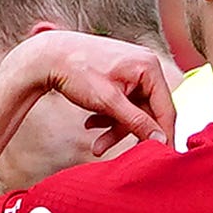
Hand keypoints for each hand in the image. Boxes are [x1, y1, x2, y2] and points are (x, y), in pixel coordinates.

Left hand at [10, 32, 174, 152]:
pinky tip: (90, 123)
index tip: (161, 158)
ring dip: (114, 128)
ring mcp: (132, 71)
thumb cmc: (78, 72)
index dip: (163, 136)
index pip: (166, 109)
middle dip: (128, 133)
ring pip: (132, 110)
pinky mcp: (119, 77)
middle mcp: (145, 66)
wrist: (47, 55)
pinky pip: (122, 103)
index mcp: (150, 67)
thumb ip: (137, 122)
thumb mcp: (109, 102)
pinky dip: (108, 116)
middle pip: (147, 111)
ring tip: (95, 146)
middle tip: (120, 154)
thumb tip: (160, 141)